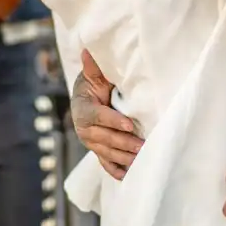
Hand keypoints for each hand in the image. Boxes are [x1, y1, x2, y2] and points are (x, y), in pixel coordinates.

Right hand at [71, 49, 141, 179]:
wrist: (86, 99)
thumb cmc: (94, 84)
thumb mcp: (94, 75)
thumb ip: (94, 67)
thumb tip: (88, 49)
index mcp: (83, 109)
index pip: (98, 117)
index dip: (113, 121)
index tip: (130, 125)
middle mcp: (84, 129)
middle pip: (105, 138)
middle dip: (124, 143)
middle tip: (143, 146)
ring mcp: (91, 143)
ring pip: (107, 153)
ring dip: (124, 158)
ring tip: (142, 160)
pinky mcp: (98, 151)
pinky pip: (106, 164)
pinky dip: (116, 171)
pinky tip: (129, 176)